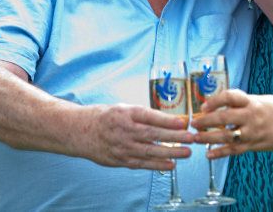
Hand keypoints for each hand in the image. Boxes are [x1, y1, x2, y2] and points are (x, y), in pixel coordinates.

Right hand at [78, 104, 194, 169]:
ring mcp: (122, 147)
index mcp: (126, 113)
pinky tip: (171, 164)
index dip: (167, 120)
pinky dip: (157, 165)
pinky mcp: (120, 160)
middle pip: (152, 134)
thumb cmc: (107, 117)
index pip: (149, 116)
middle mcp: (124, 130)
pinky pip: (142, 164)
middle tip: (191, 138)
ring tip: (187, 153)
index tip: (183, 121)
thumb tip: (171, 119)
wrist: (80, 131)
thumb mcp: (124, 108)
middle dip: (174, 137)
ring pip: (150, 151)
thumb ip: (145, 114)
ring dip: (170, 152)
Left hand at [190, 89, 272, 158]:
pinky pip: (234, 150)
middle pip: (224, 118)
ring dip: (208, 138)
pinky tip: (208, 154)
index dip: (214, 100)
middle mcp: (251, 116)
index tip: (203, 106)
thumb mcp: (257, 99)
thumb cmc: (272, 109)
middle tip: (193, 123)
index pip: (230, 97)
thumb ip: (238, 101)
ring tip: (195, 138)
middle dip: (206, 121)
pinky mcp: (253, 145)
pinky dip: (220, 153)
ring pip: (227, 136)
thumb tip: (213, 104)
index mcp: (251, 102)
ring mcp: (252, 132)